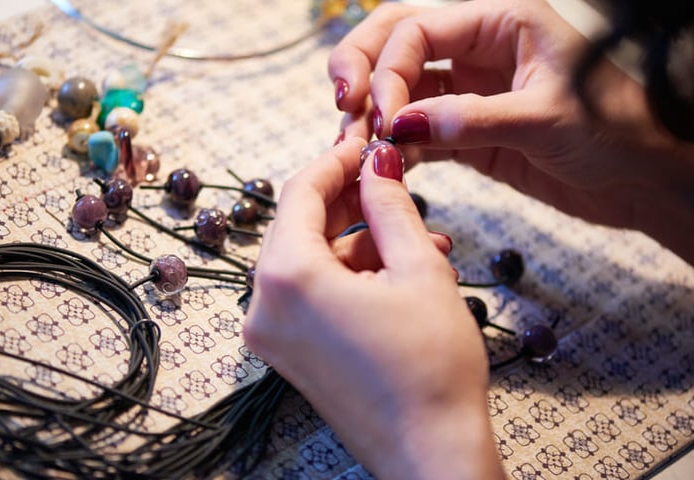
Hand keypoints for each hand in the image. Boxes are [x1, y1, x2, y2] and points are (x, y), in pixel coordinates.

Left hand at [244, 138, 504, 478]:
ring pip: (310, 261)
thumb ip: (390, 205)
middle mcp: (263, 305)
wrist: (431, 455)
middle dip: (348, 202)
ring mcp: (272, 334)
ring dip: (358, 242)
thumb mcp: (419, 269)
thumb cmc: (431, 368)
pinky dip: (348, 276)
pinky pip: (311, 294)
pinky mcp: (288, 353)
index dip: (336, 160)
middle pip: (300, 226)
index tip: (365, 143)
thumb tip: (378, 161)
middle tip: (390, 182)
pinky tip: (398, 270)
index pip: (300, 193)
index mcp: (287, 277)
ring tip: (418, 237)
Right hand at [329, 0, 693, 263]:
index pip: (419, 29)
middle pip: (397, 44)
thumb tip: (402, 126)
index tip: (386, 116)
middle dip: (362, 70)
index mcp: (501, 23)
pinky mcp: (467, 135)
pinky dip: (395, 147)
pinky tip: (383, 165)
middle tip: (344, 105)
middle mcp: (478, 52)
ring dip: (373, 115)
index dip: (390, 69)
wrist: (643, 179)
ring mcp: (468, 94)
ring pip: (401, 92)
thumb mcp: (547, 118)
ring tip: (355, 146)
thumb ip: (472, 120)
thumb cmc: (619, 130)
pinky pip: (417, 133)